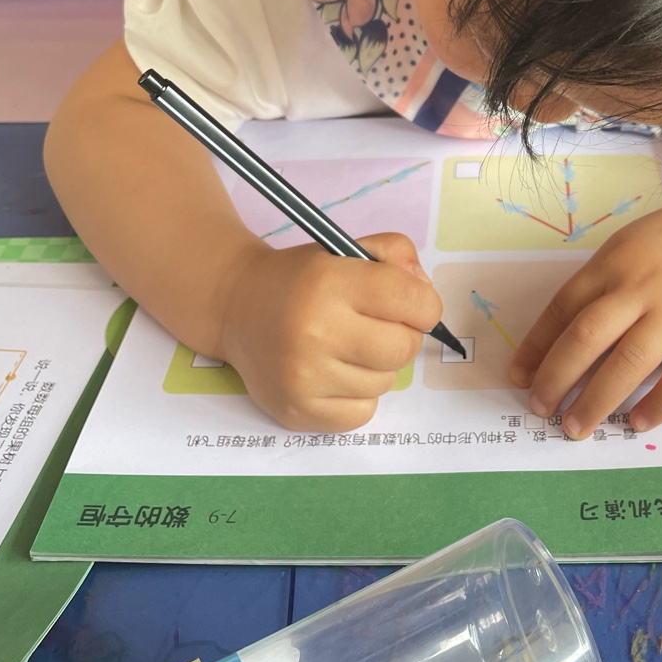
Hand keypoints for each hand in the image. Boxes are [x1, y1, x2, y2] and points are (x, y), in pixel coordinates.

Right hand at [219, 233, 441, 430]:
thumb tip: (425, 291)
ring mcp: (304, 377)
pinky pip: (363, 413)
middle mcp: (315, 331)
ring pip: (385, 382)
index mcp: (330, 283)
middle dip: (403, 335)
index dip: (424, 303)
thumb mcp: (345, 248)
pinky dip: (359, 396)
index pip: (411, 300)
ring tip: (348, 346)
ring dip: (378, 366)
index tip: (413, 304)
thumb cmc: (301, 279)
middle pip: (403, 347)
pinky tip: (336, 373)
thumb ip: (395, 255)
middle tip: (380, 326)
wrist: (236, 307)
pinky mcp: (297, 412)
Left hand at [509, 193, 661, 438]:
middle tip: (540, 409)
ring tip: (576, 427)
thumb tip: (565, 334)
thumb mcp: (629, 245)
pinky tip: (636, 423)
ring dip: (597, 400)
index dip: (537, 345)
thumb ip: (601, 284)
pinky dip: (656, 405)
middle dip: (557, 379)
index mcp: (613, 263)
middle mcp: (640, 287)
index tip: (520, 377)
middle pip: (587, 338)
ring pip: (628, 363)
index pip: (564, 308)